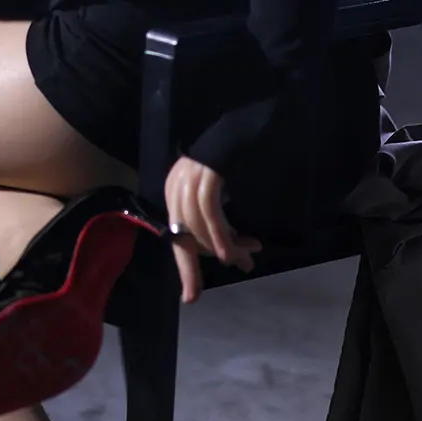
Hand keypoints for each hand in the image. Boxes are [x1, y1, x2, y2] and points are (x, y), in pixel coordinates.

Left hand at [163, 154, 262, 304]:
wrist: (241, 123)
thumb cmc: (231, 159)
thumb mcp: (215, 191)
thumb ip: (213, 217)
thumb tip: (226, 252)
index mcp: (175, 191)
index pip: (177, 237)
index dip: (185, 268)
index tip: (190, 297)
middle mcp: (177, 186)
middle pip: (185, 236)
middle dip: (208, 260)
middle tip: (241, 267)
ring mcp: (190, 180)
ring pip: (200, 229)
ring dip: (224, 249)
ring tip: (246, 259)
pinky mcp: (207, 176)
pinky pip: (210, 214)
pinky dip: (219, 236)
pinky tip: (229, 252)